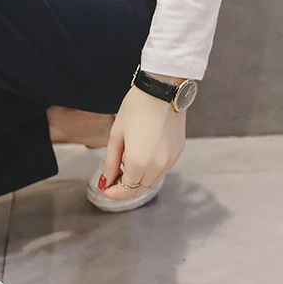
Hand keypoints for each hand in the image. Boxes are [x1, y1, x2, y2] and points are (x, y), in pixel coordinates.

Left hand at [99, 81, 186, 199]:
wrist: (161, 90)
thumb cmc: (136, 108)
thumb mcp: (116, 135)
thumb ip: (111, 162)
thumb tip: (106, 181)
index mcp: (139, 162)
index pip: (126, 190)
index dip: (113, 193)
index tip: (104, 188)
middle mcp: (158, 165)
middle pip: (140, 190)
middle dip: (125, 188)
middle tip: (113, 179)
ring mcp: (170, 160)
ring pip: (152, 182)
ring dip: (138, 180)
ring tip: (125, 165)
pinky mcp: (178, 153)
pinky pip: (162, 170)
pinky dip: (150, 171)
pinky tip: (141, 156)